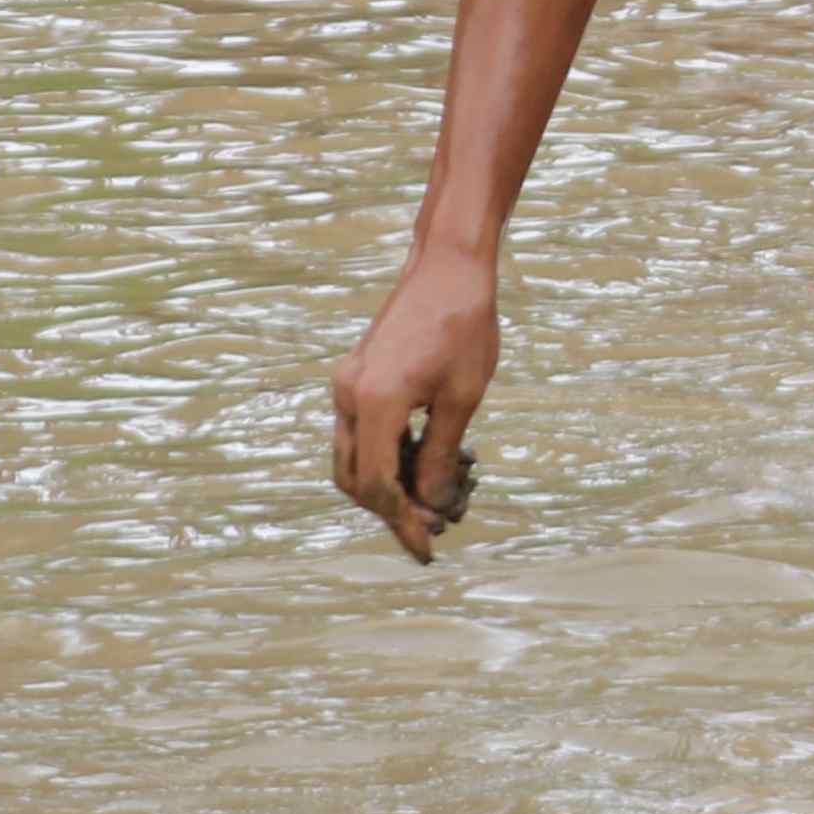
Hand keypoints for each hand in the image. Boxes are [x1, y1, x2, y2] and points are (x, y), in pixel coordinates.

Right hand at [332, 247, 502, 559]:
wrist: (448, 268)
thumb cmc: (464, 326)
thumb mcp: (462, 397)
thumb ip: (440, 455)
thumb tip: (431, 505)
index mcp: (374, 402)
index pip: (377, 484)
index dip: (403, 520)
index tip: (431, 544)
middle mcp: (349, 396)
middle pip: (355, 478)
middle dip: (393, 508)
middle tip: (437, 527)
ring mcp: (348, 386)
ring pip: (355, 458)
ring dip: (392, 483)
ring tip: (440, 496)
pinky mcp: (358, 378)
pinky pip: (364, 432)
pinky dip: (391, 454)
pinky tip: (430, 461)